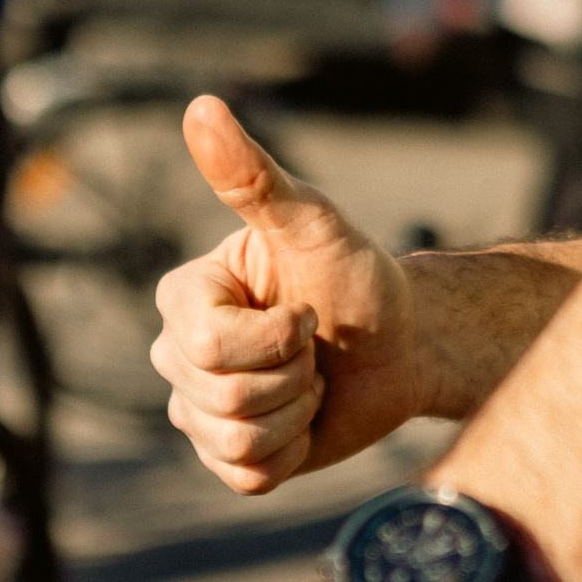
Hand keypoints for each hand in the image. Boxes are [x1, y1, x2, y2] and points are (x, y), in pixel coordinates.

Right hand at [155, 98, 430, 493]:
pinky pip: (246, 476)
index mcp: (185, 296)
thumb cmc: (357, 272)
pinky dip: (293, 451)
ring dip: (296, 413)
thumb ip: (251, 173)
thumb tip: (201, 105)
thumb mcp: (311, 220)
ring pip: (233, 441)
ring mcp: (200, 408)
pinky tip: (307, 418)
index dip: (271, 338)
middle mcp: (179, 353)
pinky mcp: (229, 456)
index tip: (306, 312)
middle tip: (314, 346)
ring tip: (313, 379)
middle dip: (291, 375)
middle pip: (217, 399)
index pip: (203, 344)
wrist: (402, 341)